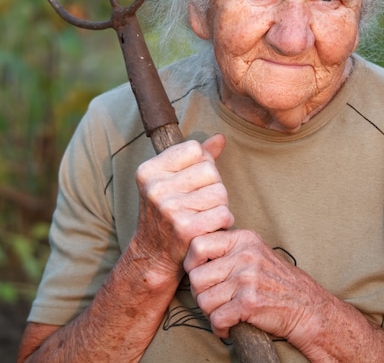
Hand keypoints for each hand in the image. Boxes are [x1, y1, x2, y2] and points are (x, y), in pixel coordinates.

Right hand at [134, 134, 233, 276]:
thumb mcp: (172, 180)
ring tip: (204, 214)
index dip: (201, 164)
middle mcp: (155, 188)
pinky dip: (224, 222)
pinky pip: (224, 213)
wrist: (153, 255)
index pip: (194, 149)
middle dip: (213, 185)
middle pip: (210, 170)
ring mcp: (169, 209)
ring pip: (220, 191)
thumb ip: (197, 157)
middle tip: (201, 202)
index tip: (192, 182)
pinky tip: (210, 227)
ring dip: (220, 205)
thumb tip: (220, 137)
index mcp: (149, 170)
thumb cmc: (167, 212)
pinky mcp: (185, 229)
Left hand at [184, 228, 328, 343]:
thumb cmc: (275, 281)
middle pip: (196, 276)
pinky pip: (216, 319)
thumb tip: (192, 254)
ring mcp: (247, 278)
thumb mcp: (254, 251)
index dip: (192, 263)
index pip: (198, 244)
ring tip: (223, 312)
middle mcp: (244, 254)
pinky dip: (220, 328)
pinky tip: (229, 326)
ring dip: (210, 313)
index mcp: (243, 238)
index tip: (200, 274)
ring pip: (203, 300)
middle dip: (201, 294)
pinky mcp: (249, 302)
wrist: (307, 307)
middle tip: (214, 300)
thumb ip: (227, 248)